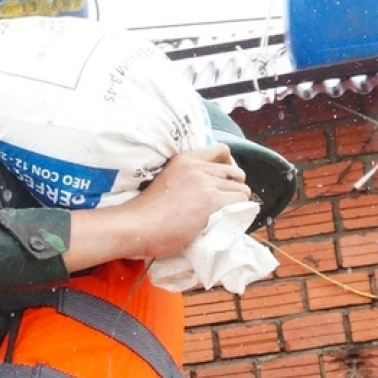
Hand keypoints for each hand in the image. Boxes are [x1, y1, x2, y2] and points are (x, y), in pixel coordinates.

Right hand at [121, 144, 247, 256]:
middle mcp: (197, 167)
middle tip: (225, 203)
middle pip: (235, 172)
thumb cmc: (144, 214)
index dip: (228, 166)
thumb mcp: (165, 183)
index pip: (221, 150)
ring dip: (236, 203)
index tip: (224, 181)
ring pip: (241, 189)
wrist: (136, 226)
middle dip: (234, 188)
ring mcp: (206, 183)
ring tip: (223, 216)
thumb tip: (203, 194)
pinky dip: (238, 213)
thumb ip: (186, 181)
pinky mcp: (212, 201)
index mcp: (184, 160)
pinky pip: (241, 202)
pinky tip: (225, 222)